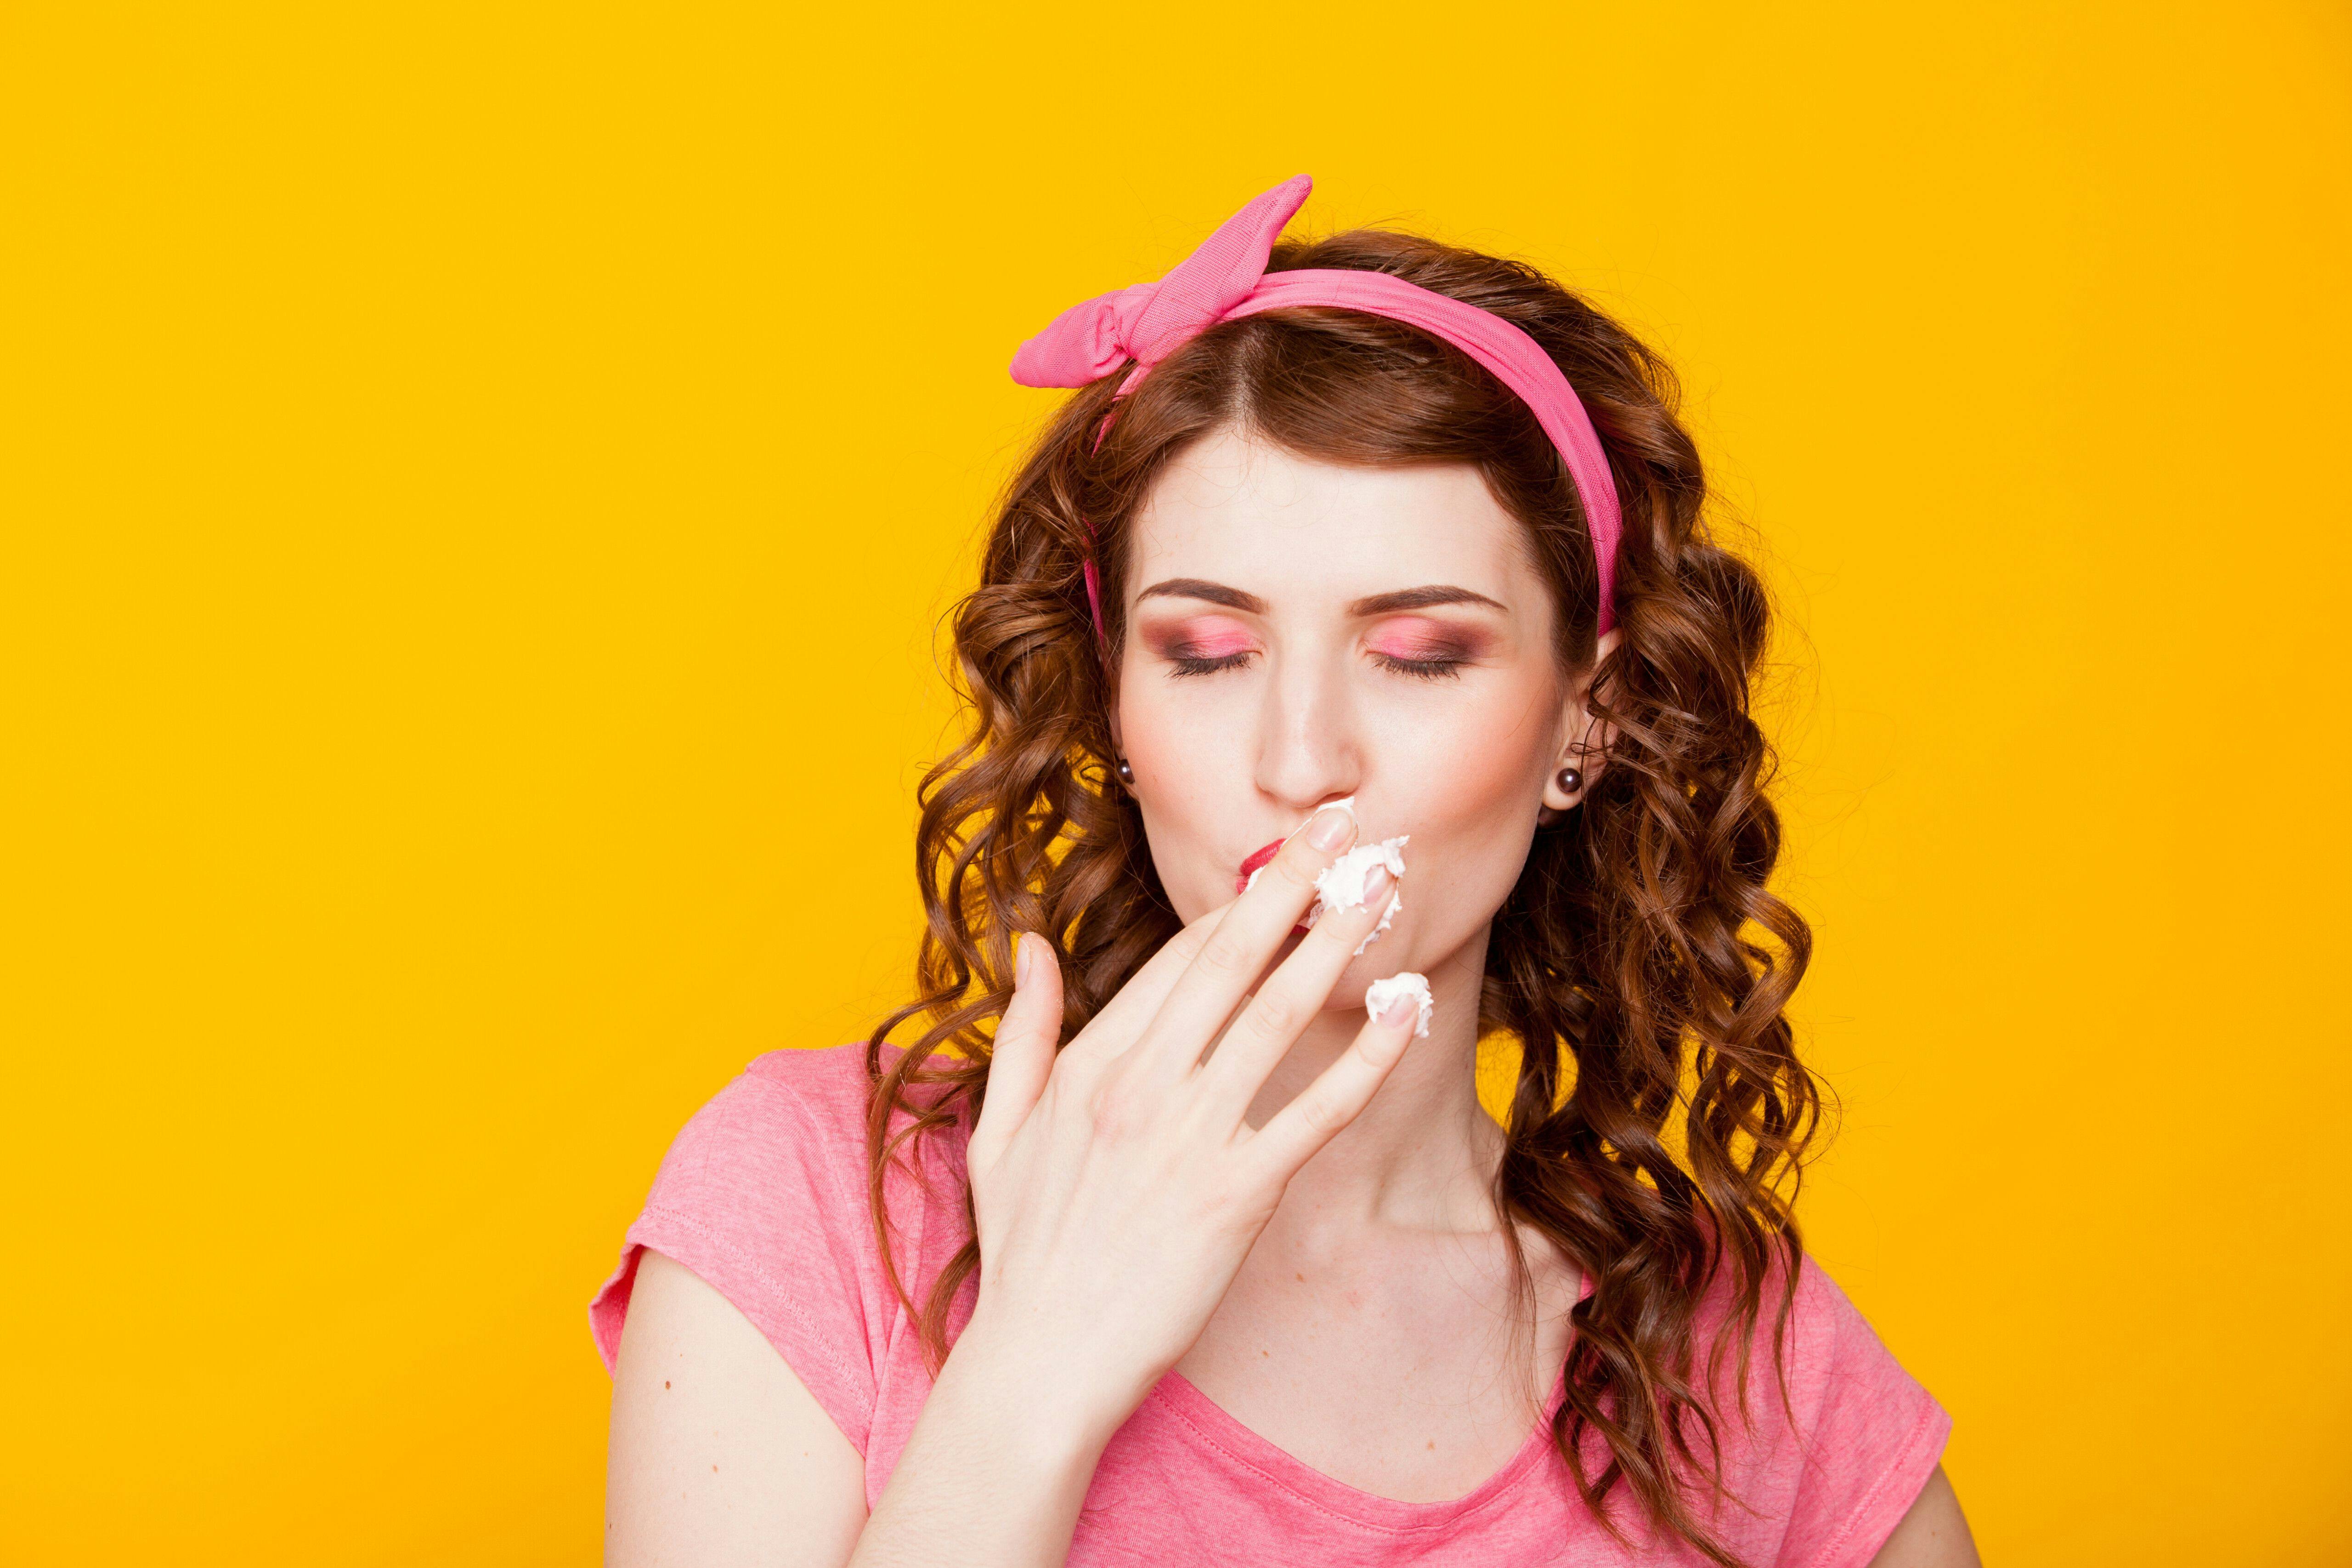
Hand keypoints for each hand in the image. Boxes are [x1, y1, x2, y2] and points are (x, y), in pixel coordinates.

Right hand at [953, 802, 1425, 1442]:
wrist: (1041, 1364)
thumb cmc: (1026, 1251)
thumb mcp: (999, 1129)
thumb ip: (1023, 1030)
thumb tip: (1033, 943)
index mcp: (1091, 1066)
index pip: (1178, 960)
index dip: (1240, 905)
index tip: (1287, 861)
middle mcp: (1141, 1087)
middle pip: (1231, 961)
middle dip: (1293, 884)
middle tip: (1348, 826)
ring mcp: (1189, 1139)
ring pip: (1278, 1016)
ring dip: (1338, 943)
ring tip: (1386, 889)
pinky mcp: (1235, 1197)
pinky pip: (1315, 1112)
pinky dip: (1366, 1057)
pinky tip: (1405, 1009)